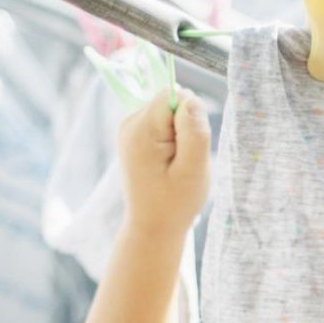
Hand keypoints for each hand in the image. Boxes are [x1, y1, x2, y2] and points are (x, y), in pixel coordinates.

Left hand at [117, 94, 210, 237]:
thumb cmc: (176, 203)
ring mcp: (129, 128)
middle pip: (171, 101)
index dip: (191, 117)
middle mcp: (130, 123)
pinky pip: (162, 122)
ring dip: (180, 134)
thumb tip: (191, 98)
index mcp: (141, 130)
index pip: (175, 95)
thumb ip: (194, 132)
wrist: (152, 227)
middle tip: (184, 160)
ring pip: (169, 111)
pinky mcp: (134, 134)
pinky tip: (168, 162)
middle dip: (186, 126)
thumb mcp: (193, 170)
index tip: (189, 147)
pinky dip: (172, 139)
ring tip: (176, 164)